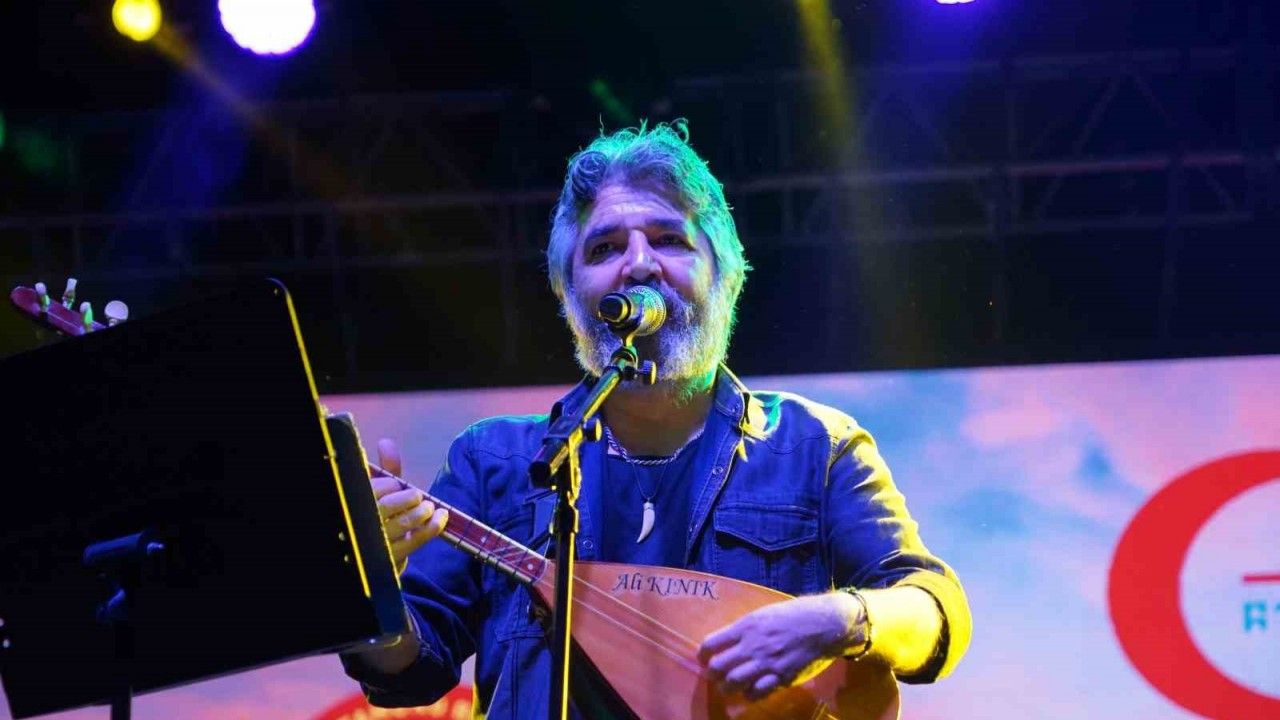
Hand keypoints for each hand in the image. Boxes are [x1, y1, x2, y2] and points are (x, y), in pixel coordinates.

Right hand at [370, 438, 447, 574]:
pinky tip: (440, 518)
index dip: (391, 485)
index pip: (375, 490)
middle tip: (418, 497)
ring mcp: (377, 543)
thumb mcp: (380, 492)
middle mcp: (363, 524)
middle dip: (408, 498)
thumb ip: (386, 470)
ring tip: (429, 507)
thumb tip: (386, 442)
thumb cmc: (379, 516)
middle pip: (387, 506)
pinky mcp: (392, 559)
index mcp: (357, 502)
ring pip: (403, 523)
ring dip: (422, 512)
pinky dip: (431, 528)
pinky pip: (414, 542)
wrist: (374, 555)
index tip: (398, 486)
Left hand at [698, 593, 861, 700]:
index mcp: (746, 627)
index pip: (711, 643)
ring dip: (727, 687)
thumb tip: (728, 641)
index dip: (702, 655)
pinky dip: (749, 694)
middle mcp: (752, 645)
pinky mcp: (781, 677)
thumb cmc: (793, 614)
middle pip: (718, 667)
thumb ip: (745, 628)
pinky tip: (750, 691)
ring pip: (734, 682)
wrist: (822, 625)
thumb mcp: (764, 614)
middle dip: (712, 674)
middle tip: (714, 676)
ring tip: (728, 687)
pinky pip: (756, 692)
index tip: (703, 659)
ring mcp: (766, 663)